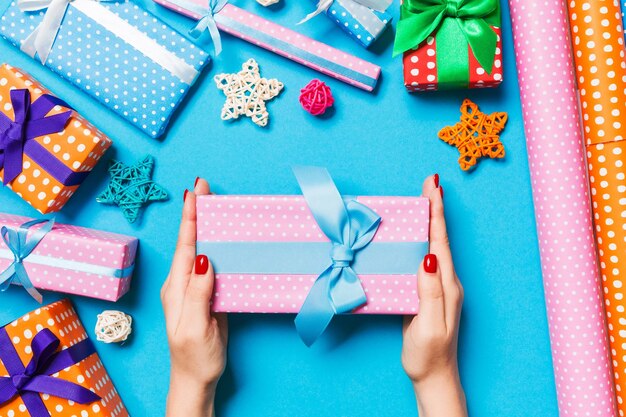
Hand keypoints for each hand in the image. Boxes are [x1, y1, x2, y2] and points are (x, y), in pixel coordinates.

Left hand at [161, 178, 227, 416]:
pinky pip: (213, 263)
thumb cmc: (194, 358)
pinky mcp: (208, 295)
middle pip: (191, 242)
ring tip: (213, 202)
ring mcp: (195, 288)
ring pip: (202, 249)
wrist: (196, 380)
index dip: (190, 219)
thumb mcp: (194, 327)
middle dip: (196, 212)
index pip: (185, 247)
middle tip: (203, 186)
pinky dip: (218, 245)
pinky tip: (225, 237)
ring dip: (207, 225)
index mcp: (176, 288)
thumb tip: (205, 259)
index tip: (194, 193)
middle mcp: (182, 284)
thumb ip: (197, 294)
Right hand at [401, 175, 466, 416]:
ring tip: (422, 200)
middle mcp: (445, 282)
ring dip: (427, 222)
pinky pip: (422, 259)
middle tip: (429, 183)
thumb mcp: (428, 325)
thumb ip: (430, 292)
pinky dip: (418, 241)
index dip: (437, 214)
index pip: (441, 243)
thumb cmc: (429, 355)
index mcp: (447, 286)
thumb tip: (429, 257)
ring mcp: (436, 287)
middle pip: (439, 239)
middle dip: (434, 209)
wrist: (433, 377)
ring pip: (432, 246)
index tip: (434, 188)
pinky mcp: (426, 293)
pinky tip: (410, 236)